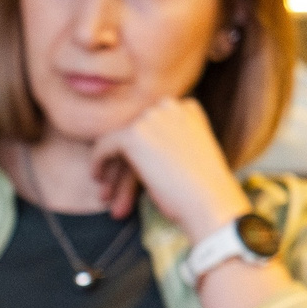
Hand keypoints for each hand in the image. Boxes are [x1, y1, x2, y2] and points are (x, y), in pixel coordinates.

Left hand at [88, 96, 251, 239]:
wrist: (209, 201)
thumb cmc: (200, 189)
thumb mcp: (186, 155)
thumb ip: (163, 143)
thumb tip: (136, 146)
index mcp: (187, 108)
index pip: (150, 125)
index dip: (138, 149)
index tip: (133, 171)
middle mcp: (170, 106)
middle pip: (133, 132)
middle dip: (123, 159)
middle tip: (111, 183)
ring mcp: (152, 117)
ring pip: (118, 140)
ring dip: (112, 166)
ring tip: (105, 188)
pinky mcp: (134, 134)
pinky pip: (104, 145)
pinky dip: (98, 161)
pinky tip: (97, 177)